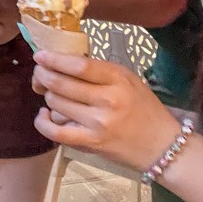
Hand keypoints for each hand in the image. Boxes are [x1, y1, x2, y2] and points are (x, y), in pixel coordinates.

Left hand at [31, 50, 182, 170]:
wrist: (162, 146)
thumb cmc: (143, 108)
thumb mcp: (128, 80)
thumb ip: (99, 71)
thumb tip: (61, 62)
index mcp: (118, 78)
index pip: (79, 66)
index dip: (54, 59)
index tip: (40, 55)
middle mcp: (108, 99)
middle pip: (61, 83)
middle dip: (43, 76)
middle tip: (40, 73)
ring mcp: (98, 123)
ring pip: (56, 103)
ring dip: (48, 96)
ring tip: (52, 95)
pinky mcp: (91, 143)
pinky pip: (55, 132)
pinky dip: (42, 122)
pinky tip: (44, 115)